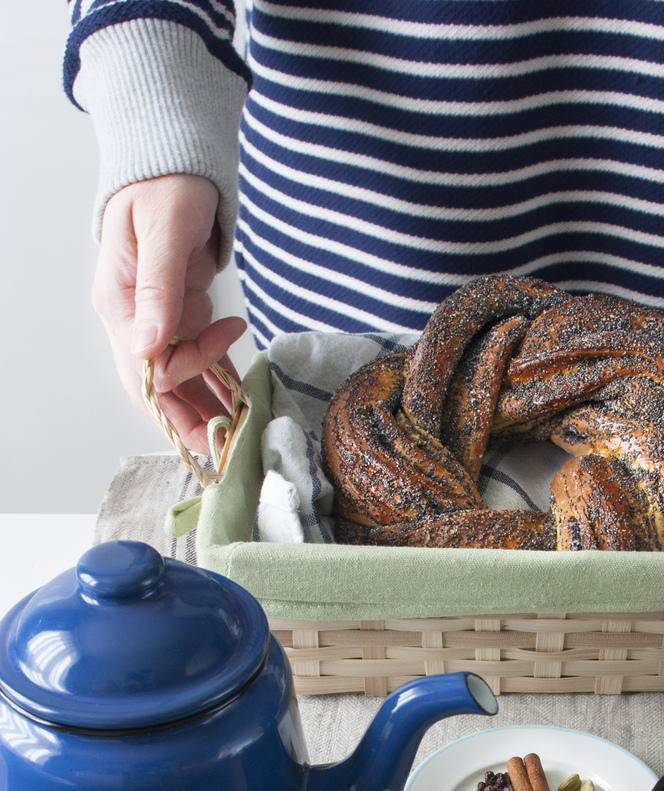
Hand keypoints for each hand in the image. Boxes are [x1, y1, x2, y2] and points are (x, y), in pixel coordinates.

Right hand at [93, 175, 246, 451]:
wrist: (174, 168)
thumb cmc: (165, 188)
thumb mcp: (163, 231)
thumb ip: (158, 288)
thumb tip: (151, 344)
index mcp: (118, 305)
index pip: (149, 363)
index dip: (189, 367)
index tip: (228, 335)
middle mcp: (132, 322)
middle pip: (156, 389)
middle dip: (191, 420)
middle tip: (228, 445)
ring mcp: (155, 325)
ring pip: (176, 385)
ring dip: (206, 410)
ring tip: (240, 431)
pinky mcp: (178, 320)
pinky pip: (195, 365)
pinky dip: (216, 384)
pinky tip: (240, 400)